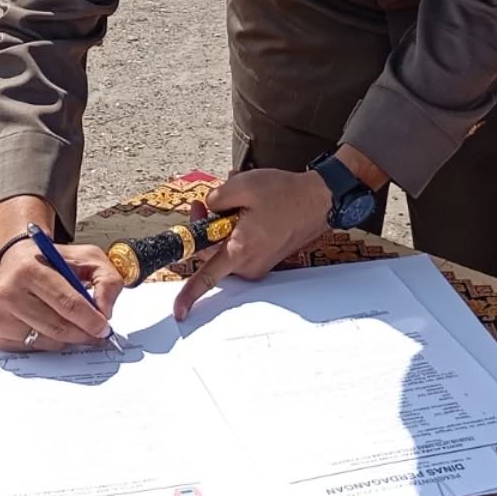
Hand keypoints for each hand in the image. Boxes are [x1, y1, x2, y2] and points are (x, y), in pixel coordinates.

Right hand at [0, 237, 122, 351]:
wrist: (13, 261)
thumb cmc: (52, 261)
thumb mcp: (86, 257)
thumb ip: (106, 279)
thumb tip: (105, 311)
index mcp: (31, 269)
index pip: (66, 302)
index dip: (89, 319)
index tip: (105, 328)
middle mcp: (9, 293)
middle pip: (57, 326)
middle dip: (83, 334)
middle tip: (99, 334)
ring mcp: (0, 315)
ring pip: (47, 341)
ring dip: (69, 339)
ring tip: (77, 326)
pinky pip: (33, 348)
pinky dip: (50, 343)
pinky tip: (53, 327)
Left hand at [173, 168, 330, 320]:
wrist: (318, 200)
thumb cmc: (286, 194)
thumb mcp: (243, 184)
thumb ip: (215, 198)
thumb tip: (206, 208)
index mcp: (240, 249)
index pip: (208, 277)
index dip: (190, 294)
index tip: (178, 310)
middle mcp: (249, 264)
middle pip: (211, 253)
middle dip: (205, 228)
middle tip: (205, 205)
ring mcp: (259, 264)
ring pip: (226, 248)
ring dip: (224, 225)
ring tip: (238, 201)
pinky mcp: (266, 259)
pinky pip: (241, 247)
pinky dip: (239, 229)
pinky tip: (250, 209)